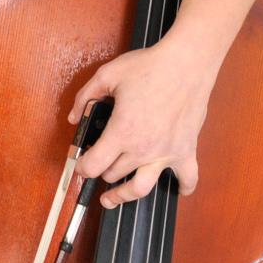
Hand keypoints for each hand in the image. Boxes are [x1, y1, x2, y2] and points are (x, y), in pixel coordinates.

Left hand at [69, 38, 214, 207]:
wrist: (186, 64)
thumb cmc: (149, 68)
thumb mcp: (106, 76)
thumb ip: (84, 98)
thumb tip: (74, 116)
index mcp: (122, 132)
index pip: (94, 164)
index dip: (81, 168)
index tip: (78, 166)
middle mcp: (143, 149)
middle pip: (113, 173)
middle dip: (99, 171)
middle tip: (95, 167)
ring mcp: (166, 153)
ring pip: (142, 187)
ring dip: (125, 196)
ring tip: (113, 198)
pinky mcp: (186, 150)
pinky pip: (188, 179)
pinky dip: (183, 188)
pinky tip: (176, 190)